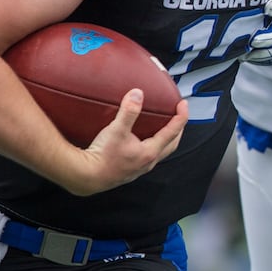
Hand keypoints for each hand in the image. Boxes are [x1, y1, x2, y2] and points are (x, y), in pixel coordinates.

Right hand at [71, 90, 188, 194]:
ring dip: (165, 139)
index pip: (172, 132)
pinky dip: (152, 145)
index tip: (184, 105)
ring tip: (162, 127)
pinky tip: (141, 141)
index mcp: (150, 152)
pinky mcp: (130, 170)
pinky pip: (148, 156)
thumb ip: (128, 111)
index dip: (181, 117)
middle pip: (171, 144)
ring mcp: (140, 168)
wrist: (87, 176)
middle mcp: (148, 162)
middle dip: (178, 129)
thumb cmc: (102, 156)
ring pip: (160, 152)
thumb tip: (138, 93)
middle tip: (178, 116)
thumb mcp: (116, 130)